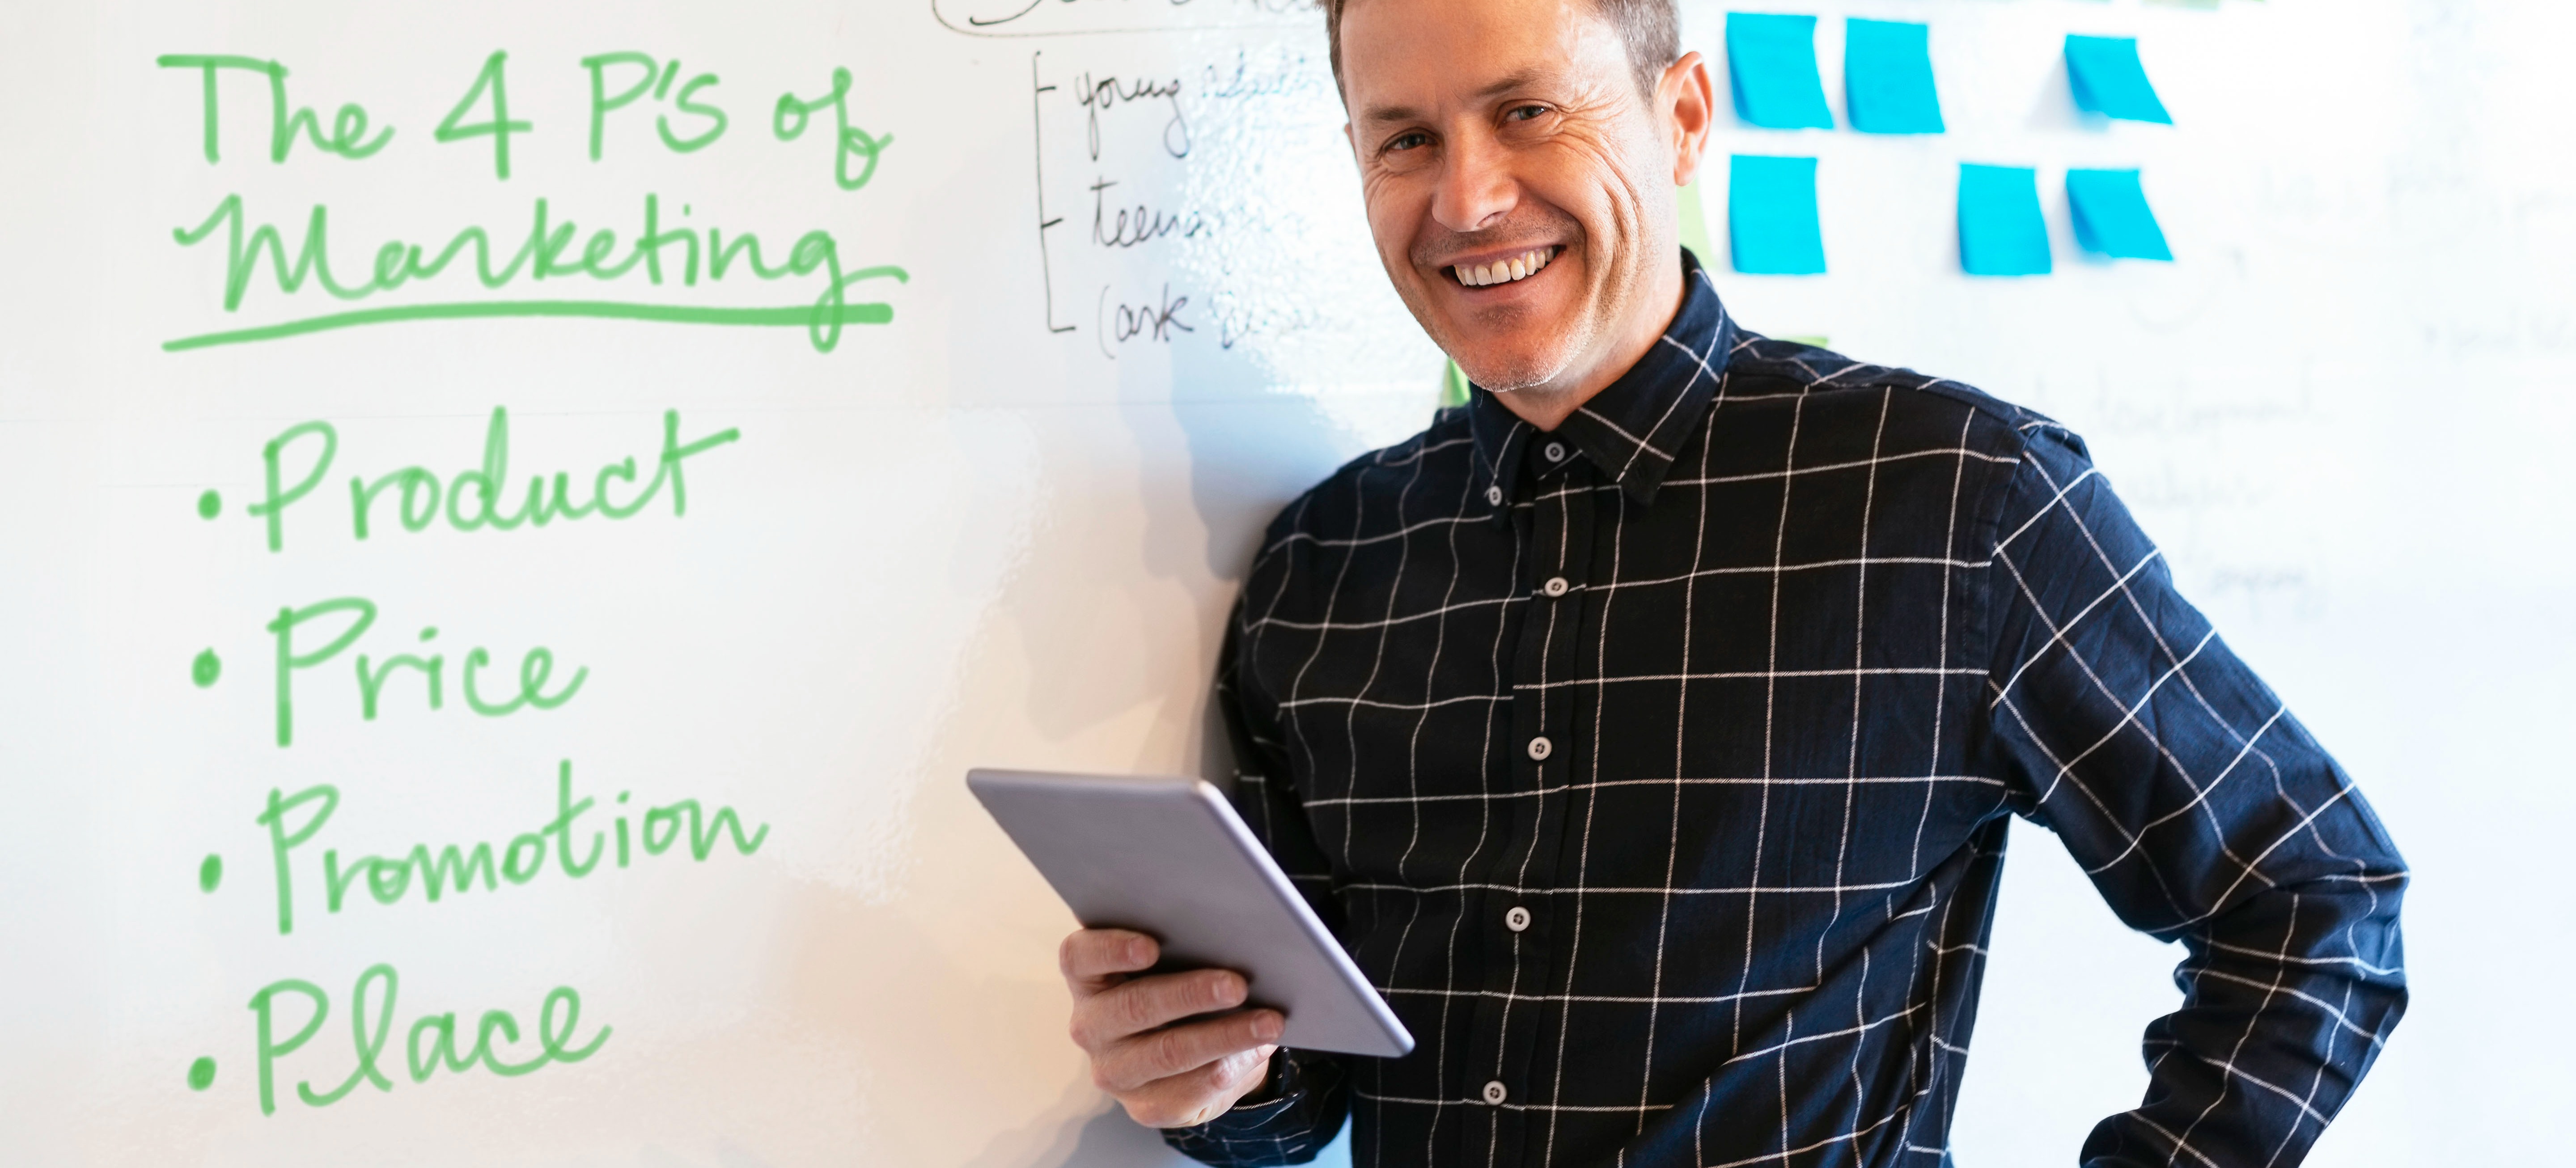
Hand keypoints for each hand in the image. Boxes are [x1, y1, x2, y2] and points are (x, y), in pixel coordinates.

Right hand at [1060, 927, 1283, 1127]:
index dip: (1112, 949)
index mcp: (1088, 977)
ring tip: (1267, 1023)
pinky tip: (1256, 1052)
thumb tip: (1234, 940)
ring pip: (1168, 1052)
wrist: (1186, 1048)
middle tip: (1237, 985)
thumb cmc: (1176, 985)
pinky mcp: (1143, 1107)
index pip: (1080, 957)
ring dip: (1223, 1036)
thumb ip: (1184, 944)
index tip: (1151, 946)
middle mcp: (1091, 1025)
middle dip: (1190, 994)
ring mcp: (1113, 1071)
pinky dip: (1227, 1069)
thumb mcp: (1172, 960)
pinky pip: (1186, 1092)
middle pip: (1133, 1006)